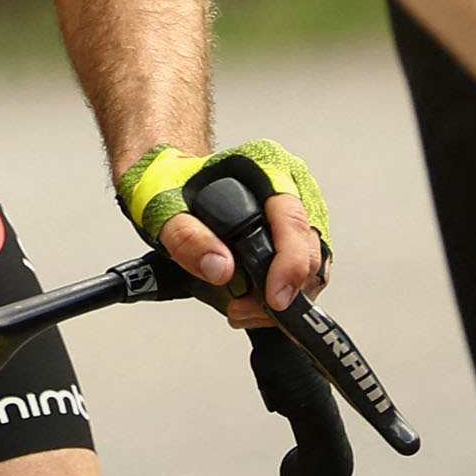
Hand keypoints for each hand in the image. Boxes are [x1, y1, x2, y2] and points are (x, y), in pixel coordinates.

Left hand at [120, 140, 329, 324]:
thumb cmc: (170, 184)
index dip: (290, 263)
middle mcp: (291, 185)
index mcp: (265, 166)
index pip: (292, 218)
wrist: (170, 180)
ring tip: (241, 308)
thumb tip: (220, 268)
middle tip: (241, 309)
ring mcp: (299, 211)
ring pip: (314, 267)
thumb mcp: (161, 205)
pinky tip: (253, 302)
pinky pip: (305, 274)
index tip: (274, 297)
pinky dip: (283, 296)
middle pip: (310, 248)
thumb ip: (186, 236)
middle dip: (283, 292)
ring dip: (284, 299)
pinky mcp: (297, 237)